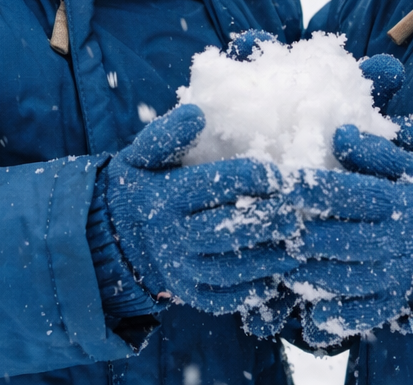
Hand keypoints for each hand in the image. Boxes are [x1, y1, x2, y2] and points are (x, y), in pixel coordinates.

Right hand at [101, 104, 298, 313]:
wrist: (115, 235)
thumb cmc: (142, 184)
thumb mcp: (144, 154)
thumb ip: (168, 134)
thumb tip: (198, 114)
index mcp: (164, 196)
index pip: (216, 184)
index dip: (254, 178)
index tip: (279, 173)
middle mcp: (170, 235)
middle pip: (226, 230)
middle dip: (267, 220)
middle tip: (297, 212)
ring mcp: (178, 269)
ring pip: (229, 269)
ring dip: (268, 257)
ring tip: (295, 243)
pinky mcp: (186, 293)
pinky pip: (223, 298)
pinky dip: (252, 289)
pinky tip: (274, 273)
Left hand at [216, 37, 412, 337]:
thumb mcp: (408, 166)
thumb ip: (374, 151)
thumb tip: (339, 133)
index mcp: (398, 203)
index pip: (343, 195)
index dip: (306, 189)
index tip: (277, 182)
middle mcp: (395, 242)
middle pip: (330, 240)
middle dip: (292, 232)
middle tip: (263, 223)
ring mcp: (391, 278)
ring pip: (333, 278)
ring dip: (299, 269)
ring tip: (274, 255)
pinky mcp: (388, 306)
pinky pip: (350, 315)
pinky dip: (322, 312)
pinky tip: (301, 298)